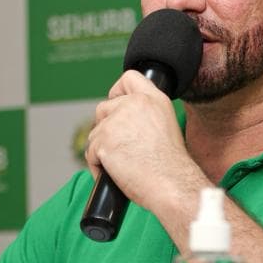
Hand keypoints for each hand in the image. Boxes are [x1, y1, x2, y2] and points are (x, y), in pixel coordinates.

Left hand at [85, 70, 206, 214]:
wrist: (172, 184)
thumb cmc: (171, 167)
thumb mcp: (166, 127)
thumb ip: (145, 116)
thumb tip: (124, 123)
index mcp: (154, 99)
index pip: (129, 78)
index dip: (117, 91)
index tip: (115, 102)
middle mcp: (134, 105)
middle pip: (103, 108)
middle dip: (105, 128)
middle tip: (120, 147)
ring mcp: (116, 122)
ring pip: (95, 134)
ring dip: (102, 150)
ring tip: (122, 166)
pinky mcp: (103, 141)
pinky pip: (90, 153)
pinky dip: (98, 166)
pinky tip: (115, 174)